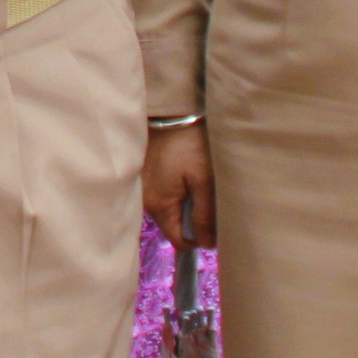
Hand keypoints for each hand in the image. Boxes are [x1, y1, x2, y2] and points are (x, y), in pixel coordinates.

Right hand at [144, 122, 211, 248]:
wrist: (171, 113)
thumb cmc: (189, 145)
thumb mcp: (204, 181)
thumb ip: (205, 215)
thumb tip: (207, 243)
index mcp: (158, 205)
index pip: (178, 240)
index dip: (198, 237)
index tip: (213, 221)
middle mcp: (145, 201)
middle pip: (173, 225)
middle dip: (193, 218)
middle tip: (207, 197)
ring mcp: (144, 189)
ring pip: (170, 210)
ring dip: (185, 203)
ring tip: (197, 183)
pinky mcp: (146, 177)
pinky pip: (164, 195)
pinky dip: (177, 191)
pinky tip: (185, 175)